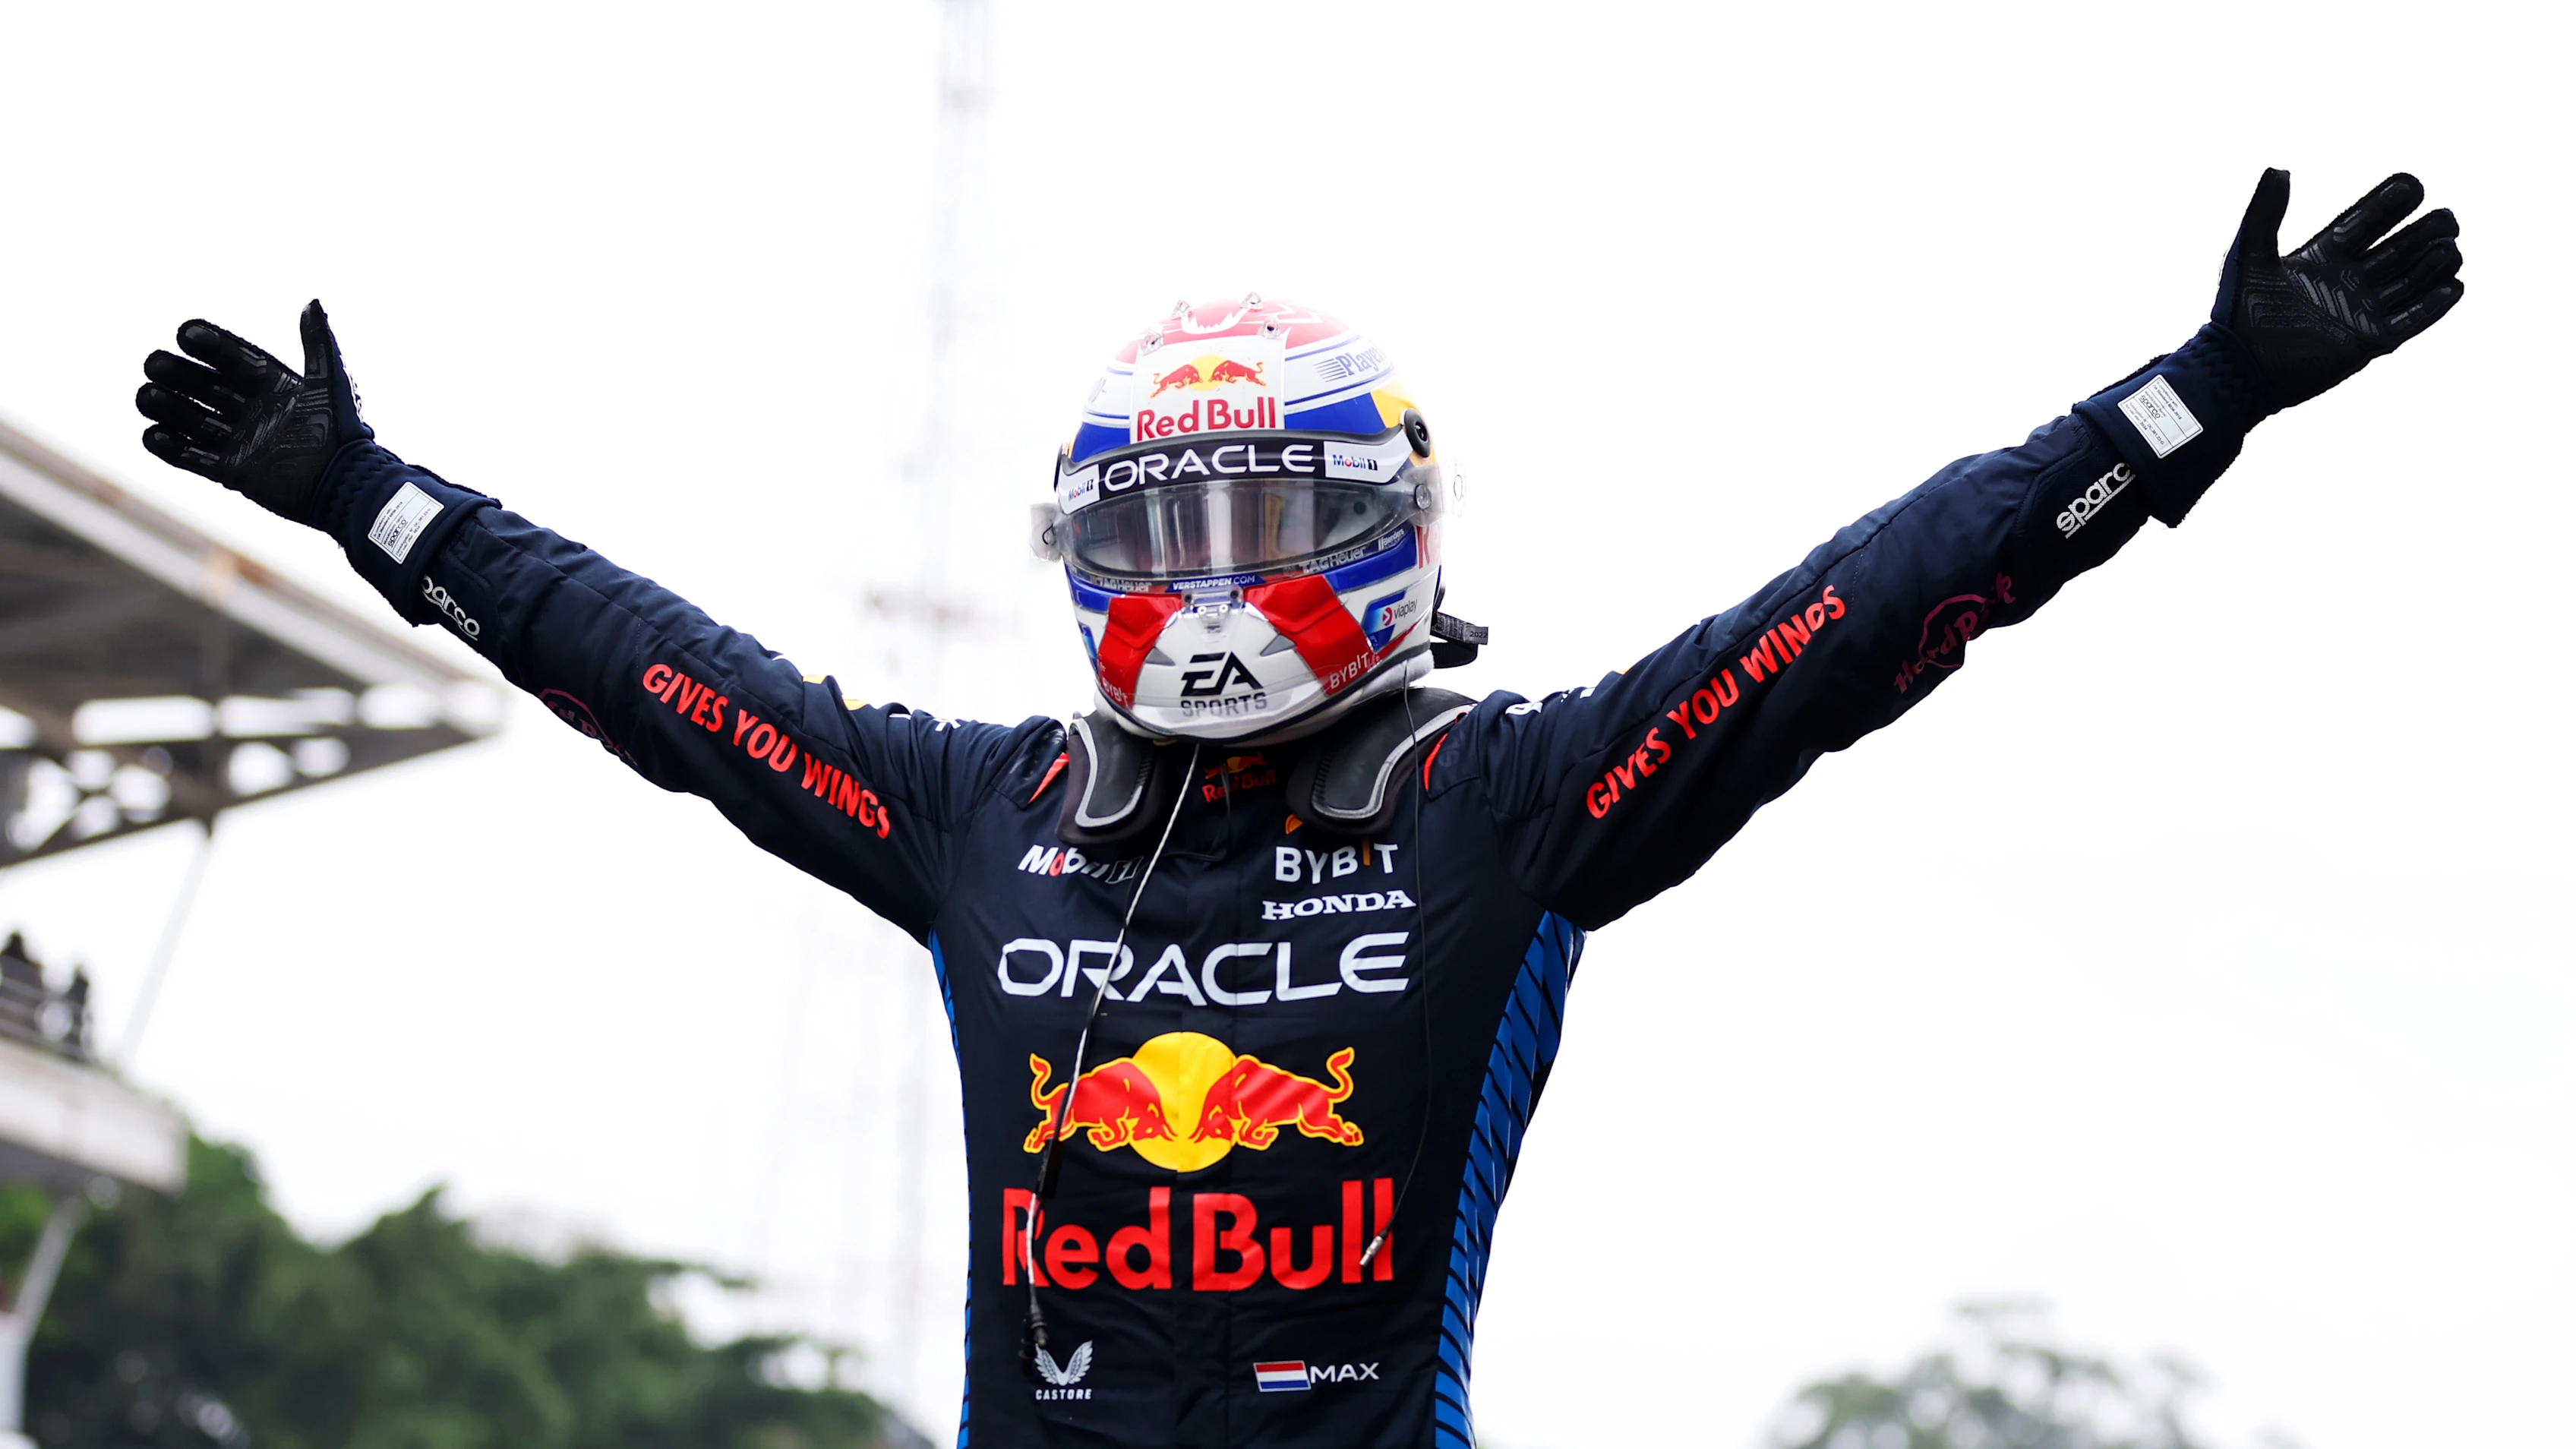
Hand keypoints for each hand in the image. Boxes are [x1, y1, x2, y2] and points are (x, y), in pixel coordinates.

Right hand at [136, 300, 369, 522]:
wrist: (346, 486)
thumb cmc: (342, 434)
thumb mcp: (331, 385)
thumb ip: (319, 345)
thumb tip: (313, 302)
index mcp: (273, 386)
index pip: (234, 359)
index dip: (211, 345)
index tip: (185, 332)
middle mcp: (253, 410)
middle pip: (206, 387)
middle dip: (179, 375)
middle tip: (154, 363)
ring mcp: (241, 441)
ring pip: (194, 420)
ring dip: (169, 408)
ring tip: (146, 396)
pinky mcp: (234, 472)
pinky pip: (196, 458)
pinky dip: (173, 449)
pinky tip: (151, 435)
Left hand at [2212, 169, 2463, 409]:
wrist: (2237, 368)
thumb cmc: (2238, 312)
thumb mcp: (2248, 257)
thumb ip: (2264, 214)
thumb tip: (2277, 168)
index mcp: (2326, 254)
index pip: (2367, 220)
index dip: (2389, 202)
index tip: (2411, 184)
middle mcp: (2350, 278)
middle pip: (2401, 247)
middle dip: (2426, 231)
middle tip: (2445, 220)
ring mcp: (2363, 309)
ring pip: (2412, 280)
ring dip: (2434, 263)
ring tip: (2448, 250)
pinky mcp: (2369, 341)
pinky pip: (2410, 322)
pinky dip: (2432, 307)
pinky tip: (2454, 287)